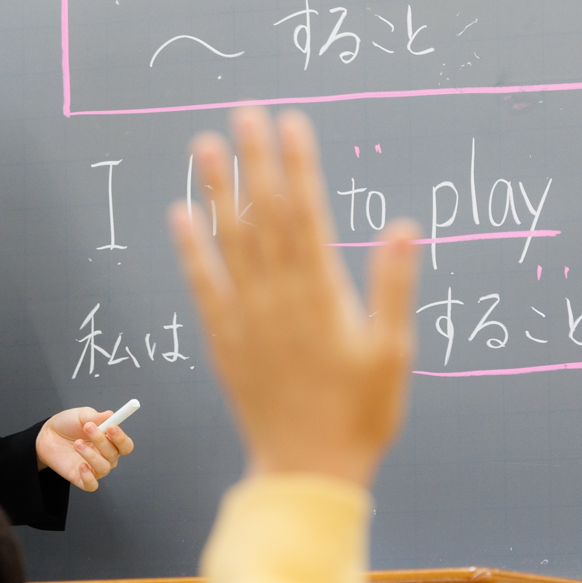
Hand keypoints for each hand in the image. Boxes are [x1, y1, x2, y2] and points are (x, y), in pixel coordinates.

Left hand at [36, 407, 135, 491]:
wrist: (47, 435)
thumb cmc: (67, 425)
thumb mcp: (81, 416)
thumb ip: (95, 417)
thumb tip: (110, 415)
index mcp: (109, 441)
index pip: (125, 445)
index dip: (121, 438)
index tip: (111, 427)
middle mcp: (104, 456)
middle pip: (114, 455)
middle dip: (102, 441)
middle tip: (88, 428)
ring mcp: (93, 468)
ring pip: (104, 468)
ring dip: (91, 455)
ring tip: (77, 443)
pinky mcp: (81, 478)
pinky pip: (92, 485)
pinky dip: (88, 477)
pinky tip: (80, 465)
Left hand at [171, 107, 418, 486]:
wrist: (309, 470)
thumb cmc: (361, 415)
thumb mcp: (393, 351)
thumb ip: (394, 286)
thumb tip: (402, 225)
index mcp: (324, 294)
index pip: (307, 214)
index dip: (298, 165)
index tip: (291, 122)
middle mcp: (279, 297)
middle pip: (265, 215)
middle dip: (256, 161)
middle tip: (245, 112)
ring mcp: (248, 317)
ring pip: (230, 241)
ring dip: (217, 190)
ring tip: (205, 144)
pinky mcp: (225, 341)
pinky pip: (203, 286)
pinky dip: (191, 249)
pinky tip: (179, 213)